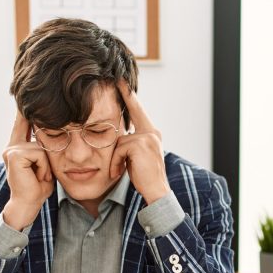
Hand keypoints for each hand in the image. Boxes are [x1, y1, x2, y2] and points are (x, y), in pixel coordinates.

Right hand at [1, 113, 53, 228]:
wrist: (28, 204)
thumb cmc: (38, 187)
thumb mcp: (44, 165)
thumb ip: (44, 150)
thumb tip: (53, 135)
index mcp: (17, 147)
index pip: (23, 123)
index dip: (26, 110)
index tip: (26, 95)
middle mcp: (11, 146)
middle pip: (36, 132)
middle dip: (45, 154)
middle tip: (40, 174)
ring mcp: (11, 150)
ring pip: (42, 147)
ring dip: (46, 165)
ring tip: (40, 176)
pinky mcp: (14, 155)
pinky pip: (39, 154)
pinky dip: (44, 168)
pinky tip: (37, 177)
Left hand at [111, 80, 169, 203]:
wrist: (157, 193)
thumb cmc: (144, 178)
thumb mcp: (137, 157)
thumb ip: (131, 143)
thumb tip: (120, 134)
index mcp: (152, 134)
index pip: (139, 112)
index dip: (131, 97)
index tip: (122, 83)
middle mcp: (152, 133)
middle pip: (134, 112)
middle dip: (127, 95)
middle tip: (118, 79)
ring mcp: (148, 137)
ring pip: (120, 140)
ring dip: (115, 158)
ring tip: (118, 171)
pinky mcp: (140, 144)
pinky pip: (118, 150)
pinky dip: (114, 163)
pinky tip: (118, 173)